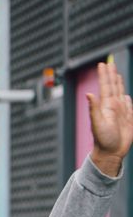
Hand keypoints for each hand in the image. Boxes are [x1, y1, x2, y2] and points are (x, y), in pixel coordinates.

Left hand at [88, 61, 132, 176]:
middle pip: (113, 87)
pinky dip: (128, 99)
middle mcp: (113, 106)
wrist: (111, 152)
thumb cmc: (103, 140)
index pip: (105, 86)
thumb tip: (89, 94)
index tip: (102, 64)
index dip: (104, 75)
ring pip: (120, 93)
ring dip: (118, 84)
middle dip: (111, 75)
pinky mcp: (128, 118)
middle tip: (109, 64)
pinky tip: (125, 94)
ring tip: (117, 75)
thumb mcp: (97, 123)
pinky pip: (129, 105)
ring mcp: (121, 112)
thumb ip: (94, 109)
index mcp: (106, 106)